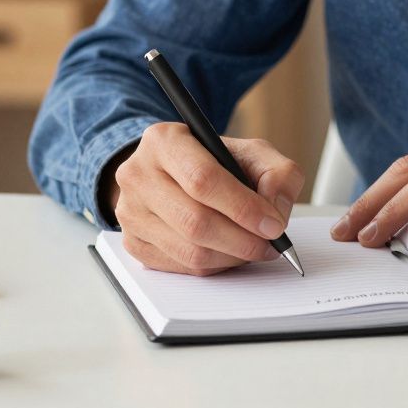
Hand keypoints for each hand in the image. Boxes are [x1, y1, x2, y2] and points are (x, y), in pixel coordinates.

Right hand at [112, 122, 303, 275]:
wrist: (173, 174)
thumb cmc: (214, 162)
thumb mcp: (252, 152)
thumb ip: (278, 174)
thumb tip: (276, 210)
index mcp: (164, 141)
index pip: (203, 179)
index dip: (243, 207)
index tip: (273, 225)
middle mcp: (138, 174)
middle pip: (194, 221)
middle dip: (242, 240)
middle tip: (270, 244)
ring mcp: (129, 211)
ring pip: (188, 250)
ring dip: (231, 257)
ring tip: (255, 248)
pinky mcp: (132, 242)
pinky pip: (180, 266)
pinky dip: (213, 266)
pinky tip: (229, 253)